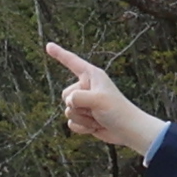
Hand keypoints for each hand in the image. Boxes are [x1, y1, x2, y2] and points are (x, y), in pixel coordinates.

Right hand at [44, 41, 163, 157]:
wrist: (128, 131)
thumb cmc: (117, 110)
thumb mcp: (97, 99)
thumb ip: (78, 97)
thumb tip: (68, 103)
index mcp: (91, 75)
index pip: (72, 62)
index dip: (59, 54)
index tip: (48, 45)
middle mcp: (86, 87)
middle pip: (65, 94)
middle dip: (78, 105)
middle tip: (96, 108)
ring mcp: (84, 103)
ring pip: (68, 111)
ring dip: (83, 118)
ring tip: (98, 118)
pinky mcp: (84, 118)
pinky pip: (71, 123)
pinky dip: (82, 128)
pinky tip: (95, 127)